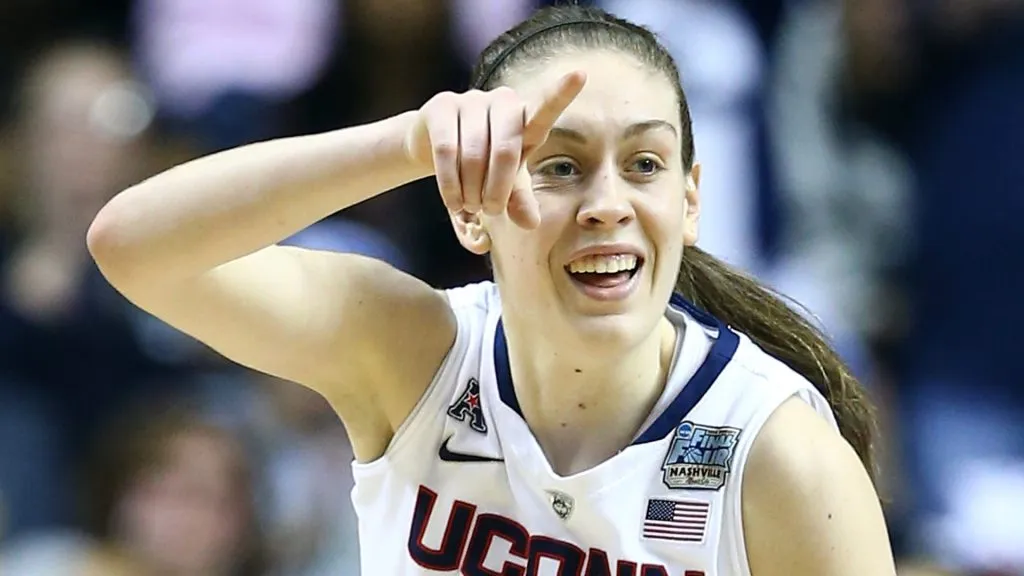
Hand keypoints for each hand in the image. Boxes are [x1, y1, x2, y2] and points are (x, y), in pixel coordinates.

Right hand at [405, 71, 586, 228]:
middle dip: (498, 190)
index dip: (561, 94)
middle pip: (506, 150)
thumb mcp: (504, 186)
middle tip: (490, 211)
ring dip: (472, 191)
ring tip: (470, 206)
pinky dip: (451, 184)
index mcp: (525, 119)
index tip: (581, 74)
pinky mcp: (442, 106)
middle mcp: (502, 102)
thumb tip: (532, 223)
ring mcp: (471, 100)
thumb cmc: (481, 167)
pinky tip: (453, 202)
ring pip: (474, 154)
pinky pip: (448, 151)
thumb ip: (519, 200)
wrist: (432, 147)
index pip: (544, 109)